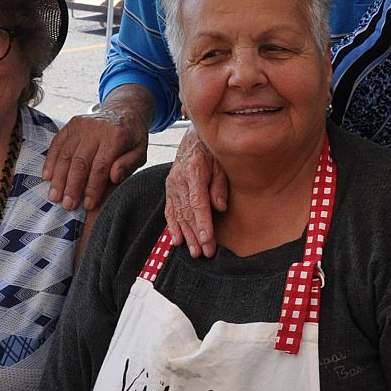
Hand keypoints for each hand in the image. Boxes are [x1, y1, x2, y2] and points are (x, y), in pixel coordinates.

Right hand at [44, 101, 149, 211]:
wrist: (124, 111)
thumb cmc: (132, 138)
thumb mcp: (140, 151)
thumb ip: (128, 164)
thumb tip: (114, 176)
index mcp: (117, 136)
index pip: (101, 167)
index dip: (93, 188)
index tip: (88, 204)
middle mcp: (97, 128)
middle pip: (80, 162)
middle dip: (72, 186)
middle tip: (67, 205)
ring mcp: (81, 125)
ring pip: (66, 154)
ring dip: (59, 178)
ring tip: (55, 196)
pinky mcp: (71, 124)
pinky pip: (57, 144)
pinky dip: (50, 161)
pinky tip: (47, 177)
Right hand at [164, 128, 226, 257]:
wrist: (193, 136)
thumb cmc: (212, 150)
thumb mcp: (221, 162)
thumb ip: (220, 184)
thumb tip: (220, 207)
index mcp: (193, 171)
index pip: (197, 202)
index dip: (202, 223)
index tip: (207, 239)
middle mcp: (178, 180)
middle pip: (187, 213)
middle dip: (196, 235)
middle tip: (205, 253)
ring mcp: (171, 185)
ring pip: (178, 215)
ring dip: (186, 235)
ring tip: (194, 252)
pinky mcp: (169, 189)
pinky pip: (169, 210)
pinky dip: (173, 226)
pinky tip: (177, 240)